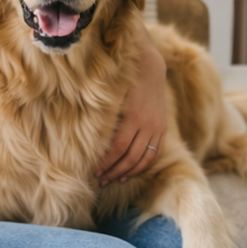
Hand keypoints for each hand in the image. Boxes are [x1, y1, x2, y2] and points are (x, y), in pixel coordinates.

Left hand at [95, 25, 167, 186]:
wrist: (150, 67)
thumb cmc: (123, 81)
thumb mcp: (112, 96)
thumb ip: (103, 116)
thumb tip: (83, 137)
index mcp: (132, 117)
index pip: (118, 148)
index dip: (106, 163)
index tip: (93, 171)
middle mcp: (147, 125)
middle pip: (130, 157)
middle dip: (114, 171)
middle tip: (101, 180)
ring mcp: (157, 128)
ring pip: (144, 158)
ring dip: (129, 172)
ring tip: (115, 180)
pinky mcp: (163, 128)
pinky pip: (155, 153)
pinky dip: (145, 165)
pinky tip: (133, 172)